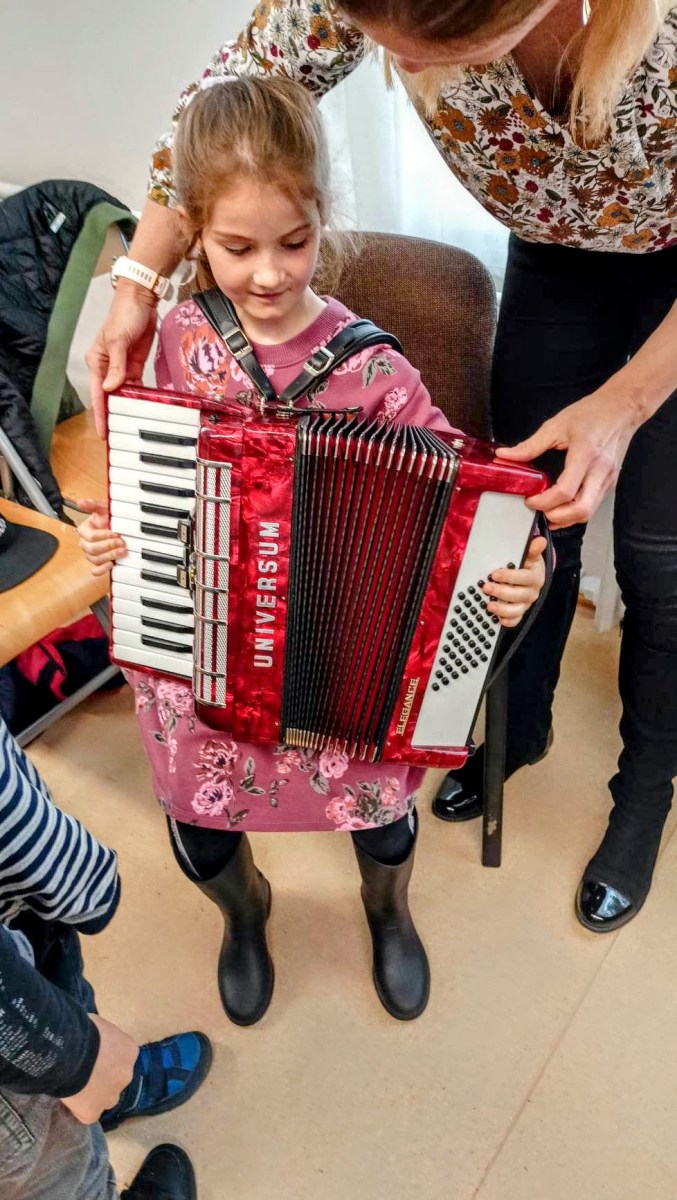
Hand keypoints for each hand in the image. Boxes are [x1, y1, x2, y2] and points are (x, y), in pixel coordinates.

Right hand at [61, 1015, 137, 1124]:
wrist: (68, 1054)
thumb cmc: (83, 1031)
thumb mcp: (98, 1025)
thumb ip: (102, 1037)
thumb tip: (94, 1038)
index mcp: (129, 1051)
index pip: (120, 1057)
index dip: (106, 1057)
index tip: (92, 1056)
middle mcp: (126, 1075)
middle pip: (116, 1078)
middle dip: (103, 1076)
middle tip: (84, 1071)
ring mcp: (111, 1096)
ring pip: (105, 1098)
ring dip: (95, 1094)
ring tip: (75, 1086)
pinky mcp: (93, 1113)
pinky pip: (87, 1113)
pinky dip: (79, 1108)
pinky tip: (68, 1098)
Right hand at [77, 499, 126, 575]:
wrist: (119, 525)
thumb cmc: (110, 517)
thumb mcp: (104, 508)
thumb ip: (93, 505)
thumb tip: (80, 502)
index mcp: (84, 530)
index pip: (90, 536)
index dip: (104, 535)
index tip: (116, 533)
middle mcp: (85, 543)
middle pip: (92, 549)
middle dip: (108, 546)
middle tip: (122, 542)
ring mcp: (91, 554)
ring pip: (95, 559)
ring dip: (109, 556)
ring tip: (123, 552)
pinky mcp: (98, 563)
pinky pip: (95, 571)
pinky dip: (101, 569)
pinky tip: (112, 564)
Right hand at [86, 281, 158, 438]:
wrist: (141, 301)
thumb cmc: (123, 315)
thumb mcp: (118, 341)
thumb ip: (116, 366)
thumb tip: (111, 388)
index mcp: (96, 361)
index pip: (98, 393)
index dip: (100, 413)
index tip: (103, 432)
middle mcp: (107, 367)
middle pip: (110, 396)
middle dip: (113, 414)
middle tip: (118, 435)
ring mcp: (121, 366)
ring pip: (124, 392)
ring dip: (128, 406)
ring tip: (132, 425)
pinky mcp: (135, 364)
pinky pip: (136, 385)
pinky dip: (139, 395)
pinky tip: (144, 407)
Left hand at [483, 535, 546, 628]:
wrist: (529, 574)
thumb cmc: (526, 564)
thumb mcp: (529, 555)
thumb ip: (532, 550)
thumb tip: (540, 541)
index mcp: (535, 577)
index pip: (524, 577)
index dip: (510, 576)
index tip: (495, 574)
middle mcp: (532, 592)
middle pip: (518, 595)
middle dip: (501, 592)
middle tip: (486, 588)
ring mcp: (525, 603)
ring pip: (516, 609)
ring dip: (502, 609)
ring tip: (489, 605)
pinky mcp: (520, 611)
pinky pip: (516, 619)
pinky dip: (509, 621)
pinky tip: (499, 620)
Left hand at [495, 385, 645, 528]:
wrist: (622, 408)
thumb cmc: (591, 413)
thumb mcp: (556, 425)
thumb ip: (530, 445)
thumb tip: (504, 455)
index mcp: (585, 454)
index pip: (566, 491)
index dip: (545, 501)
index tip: (530, 499)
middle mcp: (600, 470)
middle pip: (581, 509)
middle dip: (557, 518)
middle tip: (539, 511)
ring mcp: (608, 478)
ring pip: (588, 512)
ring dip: (567, 519)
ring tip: (547, 513)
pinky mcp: (610, 482)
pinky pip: (593, 505)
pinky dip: (575, 512)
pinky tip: (561, 507)